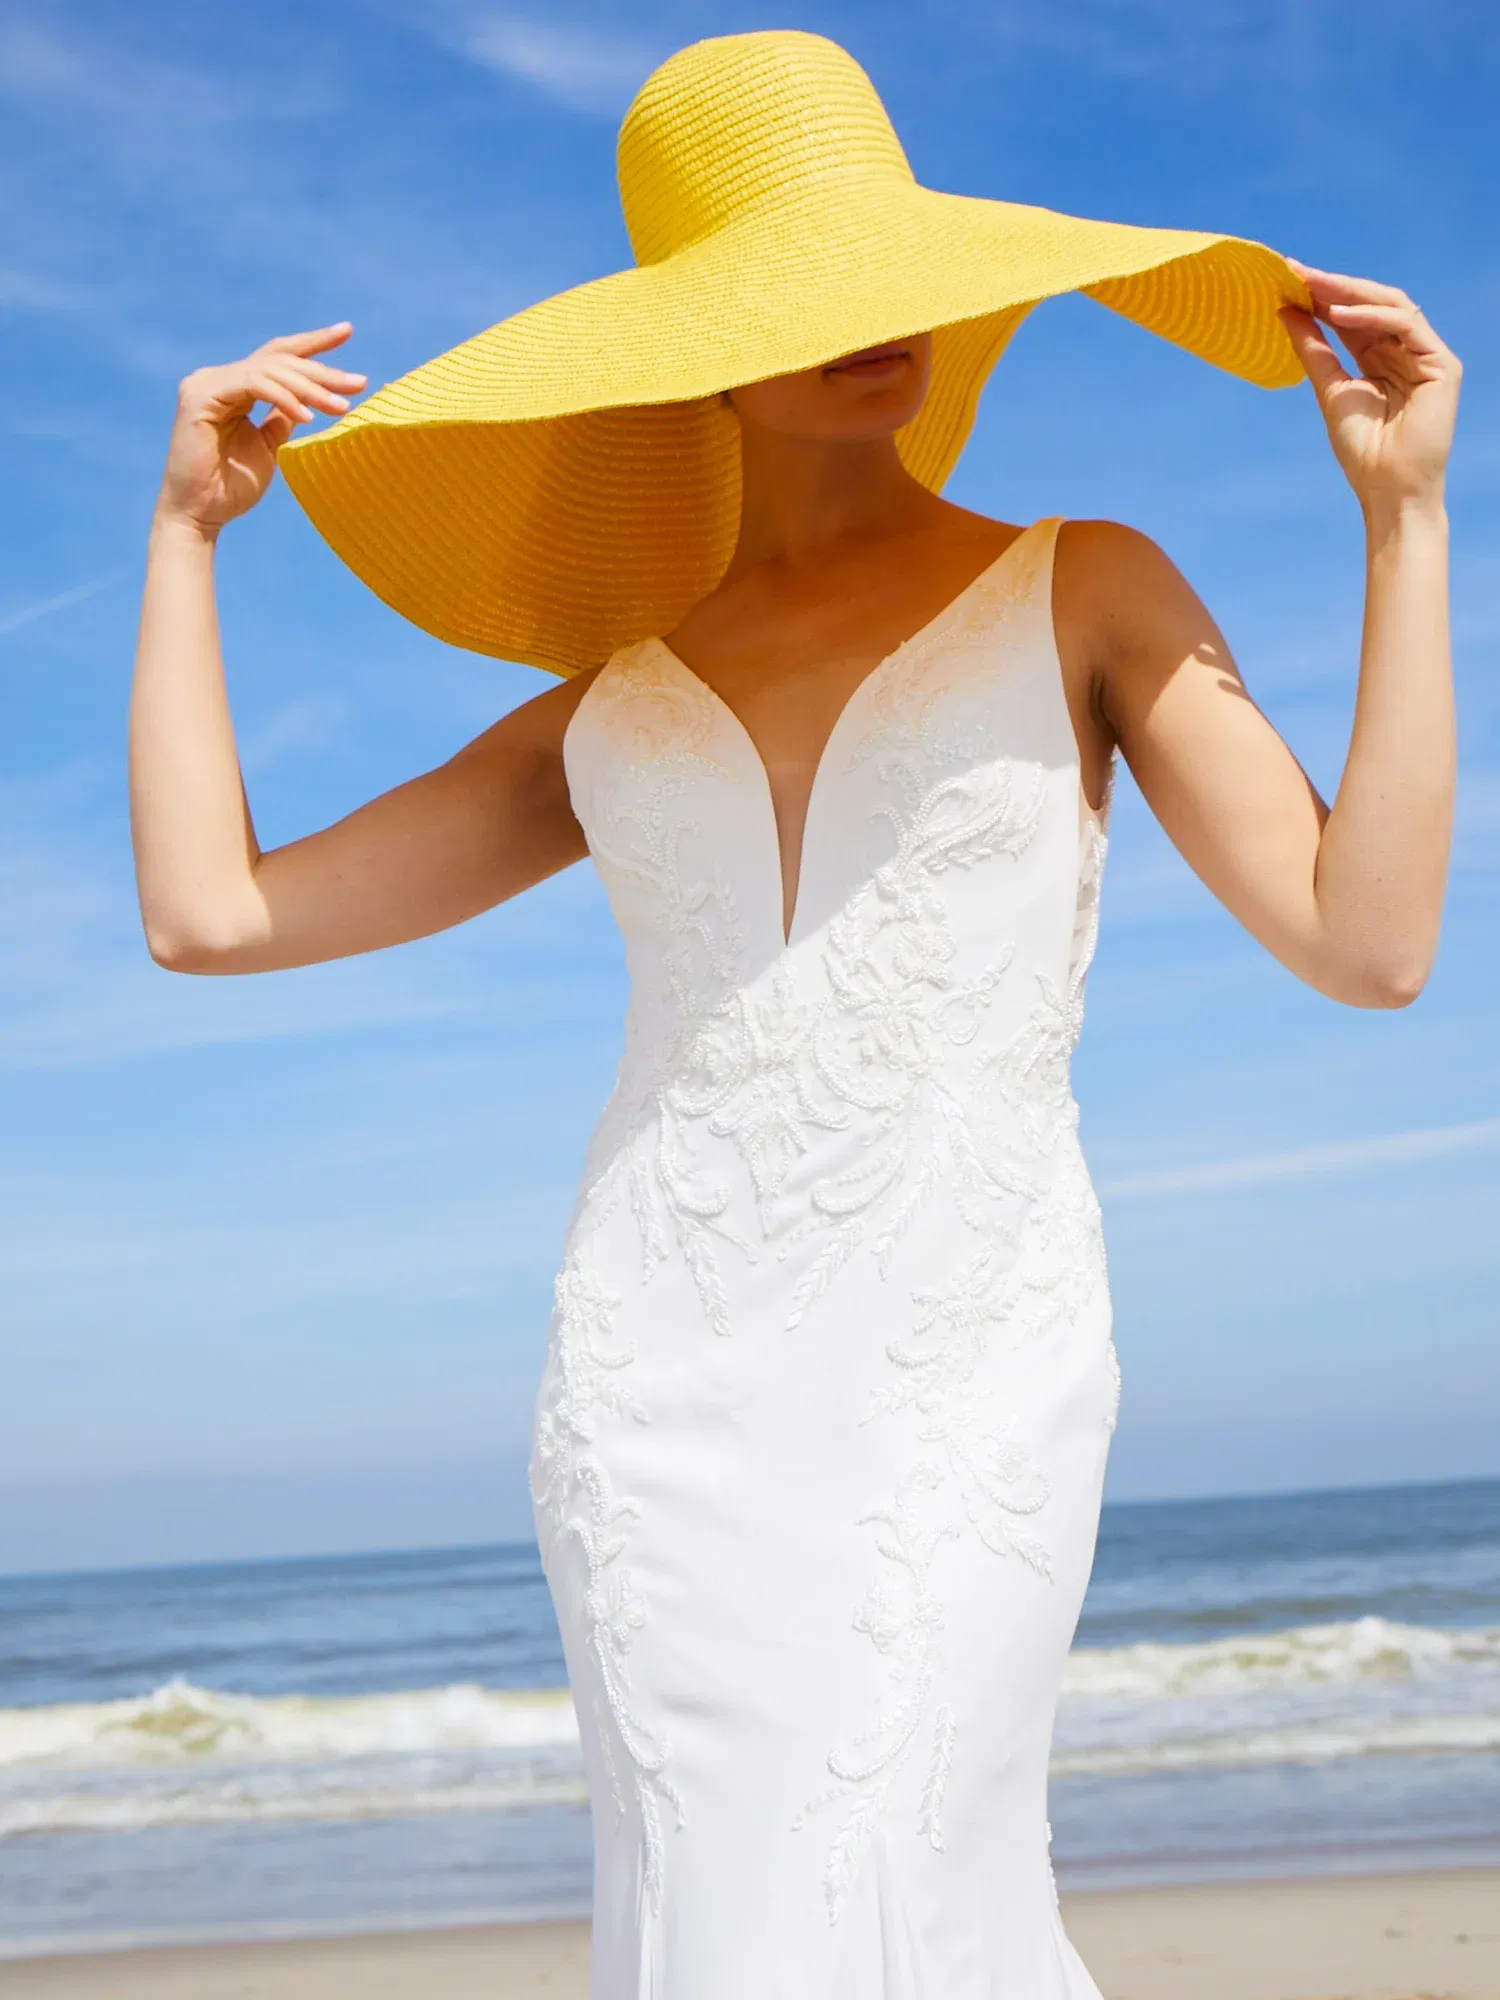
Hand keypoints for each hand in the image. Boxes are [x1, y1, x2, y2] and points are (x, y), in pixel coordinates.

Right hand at [152, 323, 366, 539]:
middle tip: (359, 382)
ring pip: (270, 370)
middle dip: (322, 370)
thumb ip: (283, 416)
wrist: (200, 515)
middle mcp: (218, 378)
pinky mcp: (200, 395)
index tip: (347, 331)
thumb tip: (311, 399)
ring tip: (341, 406)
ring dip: (310, 387)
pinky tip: (309, 416)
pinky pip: (253, 384)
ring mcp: (206, 383)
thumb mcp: (269, 445)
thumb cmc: (231, 487)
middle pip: (279, 360)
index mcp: (234, 387)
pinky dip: (284, 397)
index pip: (277, 356)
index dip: (312, 344)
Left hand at [1277, 261, 1459, 518]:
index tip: (1288, 278)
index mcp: (1379, 358)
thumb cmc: (1362, 450)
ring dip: (1351, 292)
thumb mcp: (1329, 389)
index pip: (1352, 317)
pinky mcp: (1442, 364)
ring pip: (1392, 306)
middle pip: (1372, 304)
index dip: (1323, 297)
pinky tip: (1340, 312)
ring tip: (1315, 284)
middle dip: (1334, 286)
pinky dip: (1374, 315)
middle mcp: (1405, 351)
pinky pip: (1408, 325)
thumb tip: (1286, 310)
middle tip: (1298, 271)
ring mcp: (1426, 356)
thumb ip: (1313, 348)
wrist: (1388, 489)